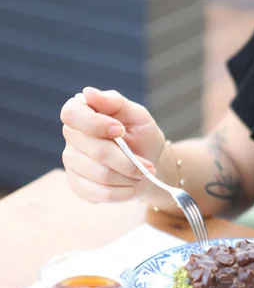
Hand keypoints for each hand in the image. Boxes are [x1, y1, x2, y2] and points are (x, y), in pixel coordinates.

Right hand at [61, 87, 165, 202]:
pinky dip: (124, 193)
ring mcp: (72, 163)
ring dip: (129, 177)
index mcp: (82, 113)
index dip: (95, 124)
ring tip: (140, 174)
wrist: (148, 168)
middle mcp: (72, 138)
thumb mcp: (138, 116)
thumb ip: (116, 103)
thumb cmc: (142, 138)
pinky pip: (101, 194)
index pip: (72, 114)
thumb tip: (88, 93)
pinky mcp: (78, 186)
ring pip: (101, 175)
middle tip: (147, 165)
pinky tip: (131, 187)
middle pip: (96, 151)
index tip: (120, 130)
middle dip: (128, 161)